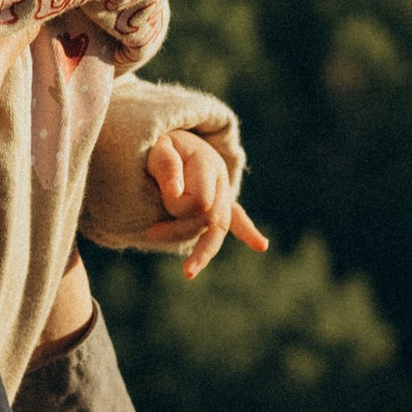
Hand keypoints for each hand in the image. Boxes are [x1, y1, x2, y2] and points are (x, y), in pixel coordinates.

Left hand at [140, 132, 271, 280]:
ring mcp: (223, 192)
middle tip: (150, 233)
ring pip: (220, 227)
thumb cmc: (159, 143)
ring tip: (188, 272)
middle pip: (210, 218)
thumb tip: (174, 193)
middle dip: (180, 230)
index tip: (157, 199)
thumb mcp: (156, 145)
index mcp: (207, 163)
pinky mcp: (221, 202)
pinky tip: (261, 245)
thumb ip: (165, 164)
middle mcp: (220, 180)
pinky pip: (237, 218)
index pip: (200, 202)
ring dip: (205, 251)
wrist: (172, 138)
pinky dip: (248, 232)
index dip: (176, 207)